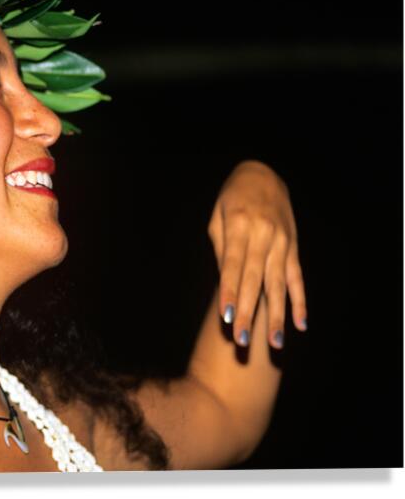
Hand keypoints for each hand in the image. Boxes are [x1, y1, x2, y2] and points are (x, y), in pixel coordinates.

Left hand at [207, 160, 306, 349]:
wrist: (263, 175)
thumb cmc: (231, 199)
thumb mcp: (217, 217)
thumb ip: (221, 249)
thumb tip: (226, 283)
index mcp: (238, 225)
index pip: (232, 266)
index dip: (230, 292)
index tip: (228, 317)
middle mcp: (263, 235)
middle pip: (255, 280)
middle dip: (249, 312)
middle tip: (243, 341)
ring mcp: (282, 242)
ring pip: (278, 284)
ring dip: (277, 315)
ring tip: (275, 342)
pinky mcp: (294, 247)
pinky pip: (297, 278)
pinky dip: (300, 301)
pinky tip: (301, 324)